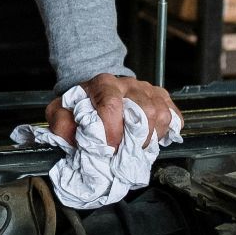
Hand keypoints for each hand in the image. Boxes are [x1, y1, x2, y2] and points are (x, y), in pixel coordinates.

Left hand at [48, 74, 178, 147]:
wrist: (96, 92)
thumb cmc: (81, 105)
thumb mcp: (61, 112)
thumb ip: (62, 124)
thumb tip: (74, 138)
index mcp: (103, 84)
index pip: (112, 105)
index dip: (112, 132)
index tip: (108, 148)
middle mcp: (128, 83)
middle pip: (145, 110)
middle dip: (136, 138)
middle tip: (125, 151)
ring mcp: (148, 89)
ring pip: (161, 114)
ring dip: (151, 137)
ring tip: (136, 146)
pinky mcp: (161, 97)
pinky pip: (174, 116)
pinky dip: (166, 131)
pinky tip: (151, 137)